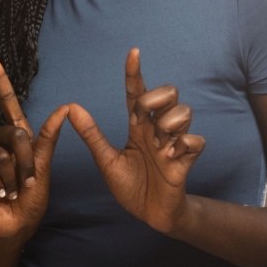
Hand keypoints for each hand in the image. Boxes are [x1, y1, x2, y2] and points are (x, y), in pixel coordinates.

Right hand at [0, 52, 69, 242]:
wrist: (16, 224)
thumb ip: (49, 139)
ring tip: (13, 192)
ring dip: (13, 178)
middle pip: (14, 134)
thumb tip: (65, 107)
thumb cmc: (32, 198)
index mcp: (17, 135)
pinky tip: (0, 194)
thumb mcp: (44, 168)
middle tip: (28, 183)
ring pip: (1, 154)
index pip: (7, 102)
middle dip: (26, 163)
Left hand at [68, 48, 204, 233]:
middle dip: (155, 98)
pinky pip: (194, 140)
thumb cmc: (131, 186)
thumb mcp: (106, 160)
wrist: (149, 214)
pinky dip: (182, 145)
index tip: (133, 52)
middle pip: (168, 92)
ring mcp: (174, 143)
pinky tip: (170, 157)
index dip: (135, 73)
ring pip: (184, 112)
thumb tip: (71, 108)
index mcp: (138, 127)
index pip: (136, 93)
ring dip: (168, 125)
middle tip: (141, 121)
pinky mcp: (186, 160)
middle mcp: (157, 130)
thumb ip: (92, 135)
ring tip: (158, 146)